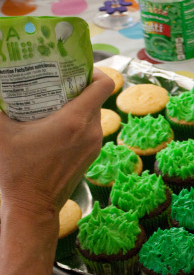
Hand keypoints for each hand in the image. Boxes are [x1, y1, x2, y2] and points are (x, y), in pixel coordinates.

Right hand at [0, 68, 113, 222]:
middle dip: (79, 86)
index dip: (94, 71)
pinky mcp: (92, 155)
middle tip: (56, 81)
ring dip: (79, 105)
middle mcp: (91, 131)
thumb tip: (0, 89)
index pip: (103, 85)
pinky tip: (58, 124)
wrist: (33, 207)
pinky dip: (80, 122)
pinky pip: (91, 130)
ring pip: (94, 114)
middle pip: (97, 97)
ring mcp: (94, 145)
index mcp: (75, 121)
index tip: (75, 68)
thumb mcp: (1, 132)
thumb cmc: (18, 171)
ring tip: (54, 102)